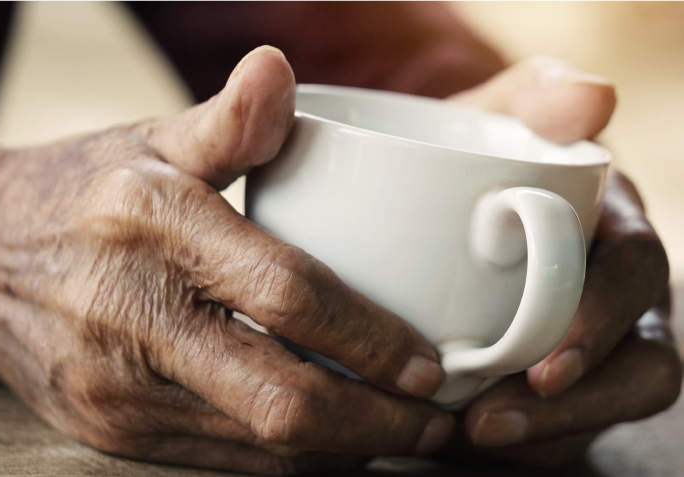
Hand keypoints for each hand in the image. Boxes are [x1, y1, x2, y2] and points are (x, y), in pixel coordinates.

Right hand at [0, 46, 453, 474]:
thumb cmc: (85, 191)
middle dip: (375, 425)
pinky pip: (219, 463)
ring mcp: (116, 389)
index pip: (287, 295)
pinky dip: (287, 459)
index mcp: (152, 226)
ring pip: (257, 449)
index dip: (370, 339)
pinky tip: (328, 440)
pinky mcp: (110, 433)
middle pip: (279, 400)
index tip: (430, 364)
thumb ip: (228, 119)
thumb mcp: (151, 139)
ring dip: (342, 450)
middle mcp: (131, 318)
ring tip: (397, 435)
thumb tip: (279, 69)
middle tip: (433, 422)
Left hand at [445, 57, 681, 464]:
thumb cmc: (468, 160)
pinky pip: (565, 427)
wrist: (425, 202)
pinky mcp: (558, 379)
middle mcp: (613, 288)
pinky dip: (526, 439)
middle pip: (639, 361)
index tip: (541, 365)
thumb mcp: (492, 118)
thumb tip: (594, 97)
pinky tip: (468, 435)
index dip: (600, 322)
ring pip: (607, 403)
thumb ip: (536, 97)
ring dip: (548, 432)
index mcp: (609, 225)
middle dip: (574, 404)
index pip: (633, 273)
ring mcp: (591, 339)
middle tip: (489, 422)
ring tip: (474, 436)